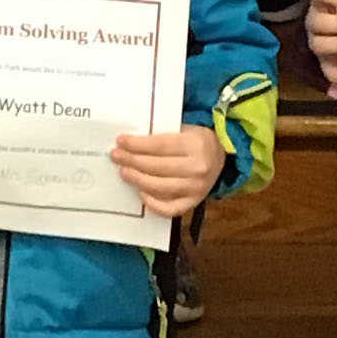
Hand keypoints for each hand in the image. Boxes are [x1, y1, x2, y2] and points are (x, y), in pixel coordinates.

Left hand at [110, 124, 227, 217]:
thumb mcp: (183, 129)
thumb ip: (161, 135)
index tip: (121, 141)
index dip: (137, 145)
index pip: (159, 146)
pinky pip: (170, 208)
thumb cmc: (195, 140)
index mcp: (195, 145)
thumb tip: (129, 143)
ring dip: (137, 180)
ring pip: (160, 187)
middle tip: (116, 156)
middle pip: (157, 167)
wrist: (221, 155)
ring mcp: (197, 188)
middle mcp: (197, 168)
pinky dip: (153, 204)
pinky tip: (140, 193)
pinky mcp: (194, 202)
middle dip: (132, 161)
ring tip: (124, 172)